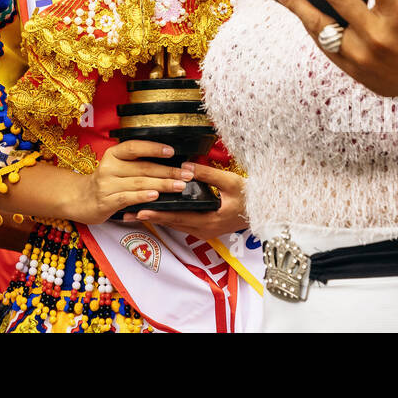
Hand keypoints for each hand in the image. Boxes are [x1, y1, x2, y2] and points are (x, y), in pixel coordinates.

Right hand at [76, 140, 192, 225]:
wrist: (80, 199)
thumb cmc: (106, 181)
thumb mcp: (117, 166)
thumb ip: (136, 163)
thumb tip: (169, 162)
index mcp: (113, 154)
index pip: (134, 147)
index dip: (153, 148)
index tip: (172, 152)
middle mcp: (109, 167)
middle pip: (142, 167)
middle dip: (168, 171)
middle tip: (186, 174)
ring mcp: (106, 184)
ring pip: (138, 183)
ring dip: (162, 184)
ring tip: (179, 186)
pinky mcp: (106, 201)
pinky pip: (127, 198)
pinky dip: (142, 196)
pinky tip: (156, 196)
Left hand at [123, 164, 246, 239]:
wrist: (267, 209)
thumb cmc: (251, 195)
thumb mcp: (230, 181)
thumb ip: (207, 174)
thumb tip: (185, 167)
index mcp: (209, 221)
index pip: (178, 218)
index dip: (158, 214)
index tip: (140, 210)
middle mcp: (205, 230)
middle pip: (173, 224)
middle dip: (152, 218)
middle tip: (129, 213)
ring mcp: (206, 231)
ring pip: (177, 225)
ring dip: (159, 218)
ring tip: (138, 213)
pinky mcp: (207, 228)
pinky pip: (184, 224)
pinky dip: (171, 218)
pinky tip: (160, 211)